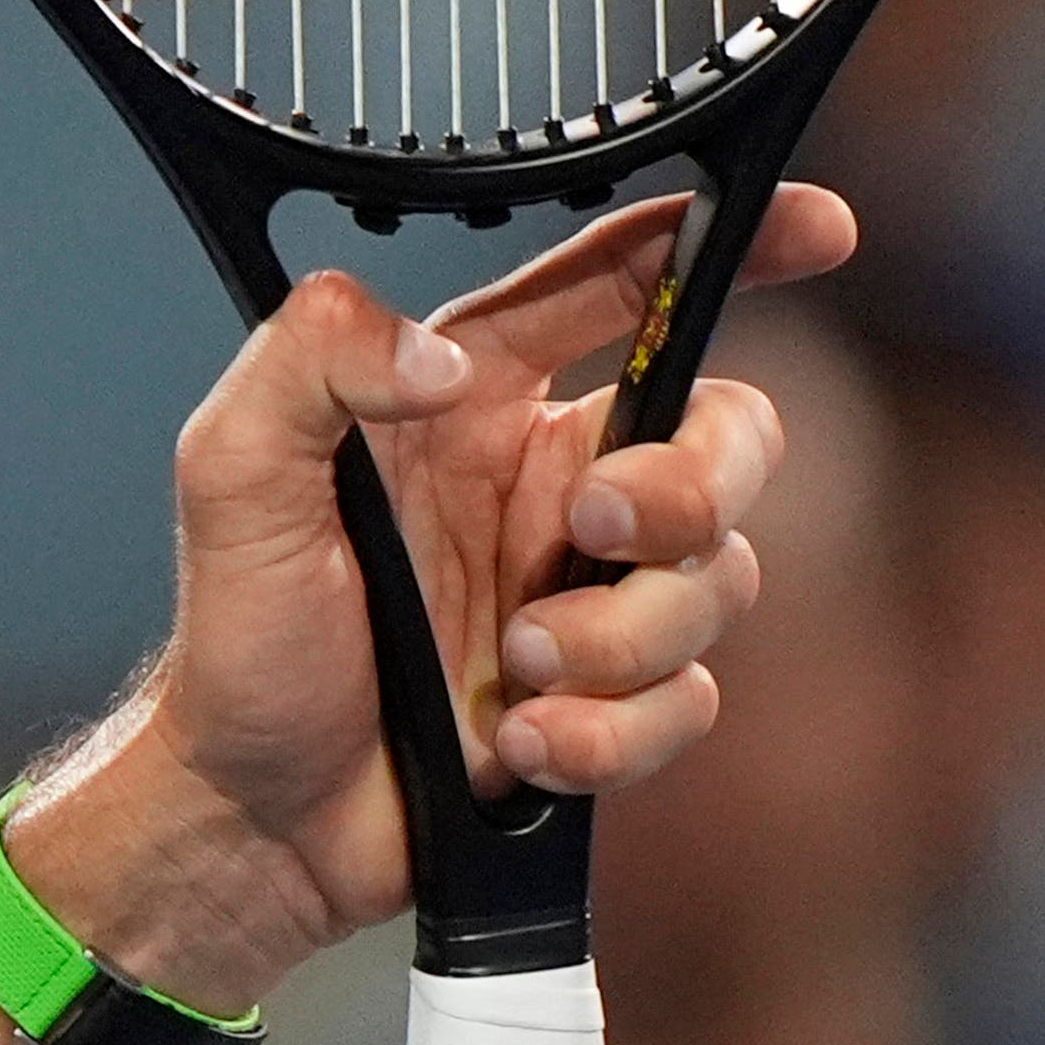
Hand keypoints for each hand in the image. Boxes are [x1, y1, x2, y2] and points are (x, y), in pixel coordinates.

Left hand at [48, 182, 840, 1000]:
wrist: (252, 813)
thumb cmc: (237, 642)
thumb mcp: (230, 478)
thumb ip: (308, 366)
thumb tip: (436, 355)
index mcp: (476, 403)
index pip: (619, 285)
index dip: (726, 241)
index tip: (813, 231)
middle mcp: (552, 483)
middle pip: (729, 430)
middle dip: (691, 485)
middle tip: (589, 531)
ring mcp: (593, 591)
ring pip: (722, 576)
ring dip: (621, 636)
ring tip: (516, 670)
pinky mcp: (612, 695)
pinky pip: (691, 698)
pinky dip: (611, 730)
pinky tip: (521, 742)